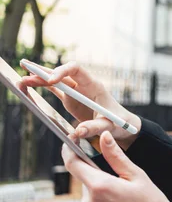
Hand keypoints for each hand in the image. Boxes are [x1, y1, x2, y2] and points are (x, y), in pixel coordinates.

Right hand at [19, 61, 140, 148]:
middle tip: (28, 73)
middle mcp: (84, 85)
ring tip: (22, 81)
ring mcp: (77, 91)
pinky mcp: (71, 99)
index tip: (51, 80)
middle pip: (63, 73)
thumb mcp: (108, 126)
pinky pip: (55, 90)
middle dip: (45, 72)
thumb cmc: (118, 123)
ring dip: (40, 79)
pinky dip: (42, 87)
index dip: (63, 71)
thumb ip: (94, 127)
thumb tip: (78, 132)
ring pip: (56, 81)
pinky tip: (28, 84)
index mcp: (94, 85)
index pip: (77, 70)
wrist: (120, 126)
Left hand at [63, 131, 171, 201]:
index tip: (71, 142)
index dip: (69, 150)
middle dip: (97, 174)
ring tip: (122, 195)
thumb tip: (104, 136)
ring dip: (100, 189)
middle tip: (118, 177)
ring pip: (89, 193)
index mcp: (100, 186)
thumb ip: (115, 156)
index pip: (73, 164)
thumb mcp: (135, 175)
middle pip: (85, 179)